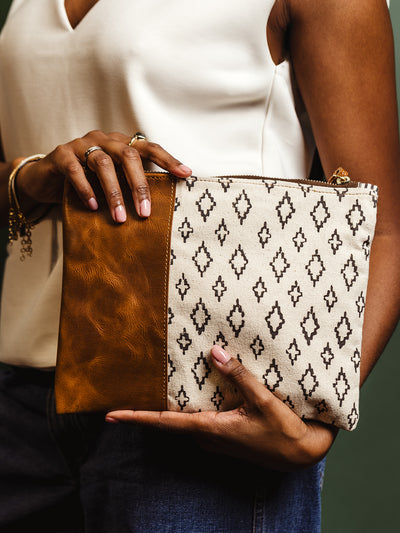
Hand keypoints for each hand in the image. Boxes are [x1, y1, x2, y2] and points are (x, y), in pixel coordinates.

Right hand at [16, 130, 191, 220]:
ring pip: (103, 163)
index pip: (149, 148)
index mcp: (121, 144)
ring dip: (114, 193)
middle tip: (145, 212)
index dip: (168, 159)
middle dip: (139, 185)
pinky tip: (92, 206)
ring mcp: (82, 145)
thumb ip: (130, 185)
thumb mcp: (112, 182)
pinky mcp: (61, 155)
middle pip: (128, 156)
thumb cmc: (88, 181)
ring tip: (119, 218)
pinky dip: (85, 188)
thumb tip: (157, 208)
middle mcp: (104, 140)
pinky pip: (75, 170)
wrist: (47, 178)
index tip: (185, 174)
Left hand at [106, 345, 337, 471]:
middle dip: (144, 411)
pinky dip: (184, 409)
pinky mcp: (223, 436)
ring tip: (148, 390)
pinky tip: (186, 395)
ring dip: (164, 410)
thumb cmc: (284, 431)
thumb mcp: (263, 400)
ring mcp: (214, 439)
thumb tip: (213, 352)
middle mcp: (207, 436)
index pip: (165, 422)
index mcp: (211, 428)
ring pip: (181, 422)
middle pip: (167, 422)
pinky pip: (196, 421)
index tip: (111, 415)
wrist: (302, 454)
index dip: (137, 417)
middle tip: (122, 397)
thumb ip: (238, 376)